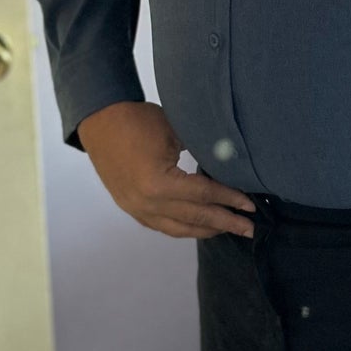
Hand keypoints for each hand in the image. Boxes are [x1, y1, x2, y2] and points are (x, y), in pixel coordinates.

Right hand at [76, 100, 256, 238]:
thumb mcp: (176, 132)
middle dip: (224, 223)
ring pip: (178, 229)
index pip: (204, 196)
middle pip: (194, 218)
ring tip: (227, 229)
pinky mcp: (131, 208)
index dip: (229, 200)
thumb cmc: (138, 121)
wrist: (100, 121)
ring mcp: (137, 209)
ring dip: (205, 230)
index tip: (250, 206)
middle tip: (249, 228)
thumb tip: (229, 165)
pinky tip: (198, 226)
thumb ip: (202, 153)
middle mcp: (148, 204)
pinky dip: (183, 228)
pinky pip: (162, 226)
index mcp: (159, 184)